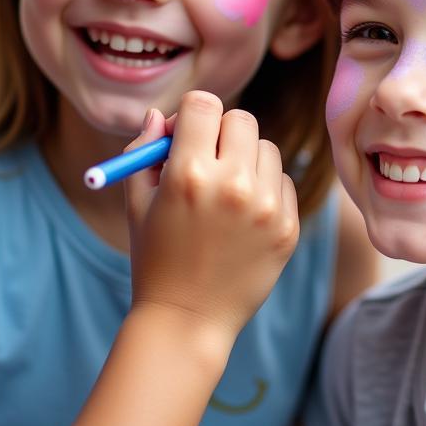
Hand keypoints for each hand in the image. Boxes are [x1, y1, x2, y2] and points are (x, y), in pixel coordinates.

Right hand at [123, 91, 298, 340]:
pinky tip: (243, 216)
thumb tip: (158, 115)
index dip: (190, 115)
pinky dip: (266, 188)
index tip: (185, 135)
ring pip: (266, 148)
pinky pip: (283, 181)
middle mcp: (232, 184)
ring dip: (246, 159)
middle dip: (220, 133)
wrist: (187, 321)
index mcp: (189, 173)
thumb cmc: (155, 259)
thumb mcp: (137, 203)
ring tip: (225, 193)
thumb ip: (143, 152)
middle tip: (208, 160)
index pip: (203, 104)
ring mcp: (265, 206)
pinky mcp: (287, 227)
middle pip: (240, 119)